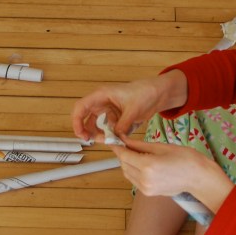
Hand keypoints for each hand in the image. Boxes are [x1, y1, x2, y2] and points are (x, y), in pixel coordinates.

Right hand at [71, 72, 187, 142]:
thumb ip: (122, 125)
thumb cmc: (145, 93)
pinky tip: (119, 137)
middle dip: (88, 131)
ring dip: (101, 134)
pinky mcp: (115, 117)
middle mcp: (102, 102)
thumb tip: (114, 137)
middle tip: (93, 142)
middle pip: (86, 118)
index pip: (81, 107)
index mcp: (101, 95)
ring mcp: (108, 110)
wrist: (158, 93)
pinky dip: (111, 134)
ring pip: (97, 125)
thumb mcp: (133, 110)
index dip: (77, 121)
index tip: (81, 135)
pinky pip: (108, 128)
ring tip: (110, 141)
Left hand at [112, 138, 232, 212]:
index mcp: (148, 165)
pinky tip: (143, 164)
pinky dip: (133, 171)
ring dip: (127, 163)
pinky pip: (134, 180)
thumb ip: (139, 145)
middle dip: (123, 154)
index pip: (124, 155)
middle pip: (123, 165)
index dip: (116, 147)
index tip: (112, 139)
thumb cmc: (185, 158)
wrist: (199, 178)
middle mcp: (144, 179)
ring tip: (137, 153)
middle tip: (126, 144)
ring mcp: (146, 188)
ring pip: (127, 173)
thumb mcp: (161, 146)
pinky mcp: (148, 193)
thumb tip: (124, 140)